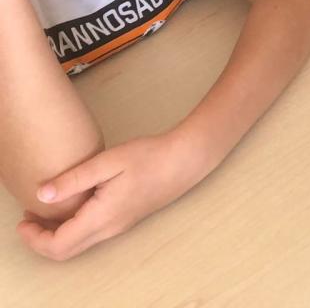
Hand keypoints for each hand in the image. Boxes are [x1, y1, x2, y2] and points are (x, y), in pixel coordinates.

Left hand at [17, 131, 207, 259]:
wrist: (187, 160)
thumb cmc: (150, 156)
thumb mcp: (108, 161)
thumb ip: (73, 179)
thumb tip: (41, 195)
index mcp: (102, 217)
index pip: (57, 245)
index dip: (34, 238)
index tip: (23, 219)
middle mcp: (109, 229)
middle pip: (65, 251)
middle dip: (41, 240)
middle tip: (29, 216)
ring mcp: (119, 227)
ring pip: (78, 245)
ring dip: (56, 234)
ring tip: (46, 208)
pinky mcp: (125, 220)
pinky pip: (90, 235)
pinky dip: (72, 228)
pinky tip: (72, 204)